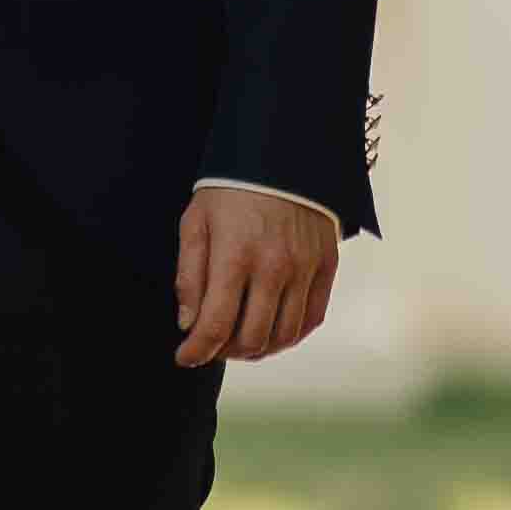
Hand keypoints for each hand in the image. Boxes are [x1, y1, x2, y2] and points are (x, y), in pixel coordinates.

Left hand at [172, 181, 338, 370]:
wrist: (283, 152)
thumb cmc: (231, 189)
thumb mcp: (195, 222)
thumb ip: (189, 275)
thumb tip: (188, 323)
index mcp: (235, 256)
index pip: (216, 324)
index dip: (196, 350)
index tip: (183, 357)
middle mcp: (274, 268)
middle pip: (251, 338)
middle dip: (224, 352)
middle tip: (210, 344)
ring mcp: (305, 269)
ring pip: (283, 336)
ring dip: (257, 348)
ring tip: (238, 340)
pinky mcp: (326, 266)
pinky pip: (312, 319)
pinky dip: (290, 336)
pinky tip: (271, 331)